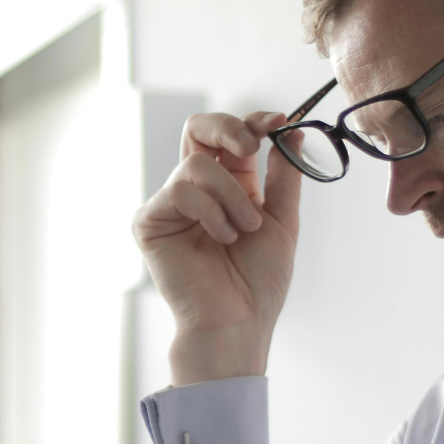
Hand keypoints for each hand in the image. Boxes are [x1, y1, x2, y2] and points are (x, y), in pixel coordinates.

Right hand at [133, 111, 302, 384]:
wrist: (238, 321)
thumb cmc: (258, 281)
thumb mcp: (282, 219)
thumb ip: (285, 174)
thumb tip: (293, 130)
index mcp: (231, 185)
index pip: (233, 136)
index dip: (253, 122)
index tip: (278, 123)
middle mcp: (198, 189)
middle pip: (198, 128)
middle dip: (228, 128)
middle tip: (251, 146)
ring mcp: (172, 204)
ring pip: (196, 164)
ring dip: (231, 195)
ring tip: (243, 229)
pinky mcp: (150, 221)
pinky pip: (179, 191)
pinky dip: (209, 212)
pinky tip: (220, 239)